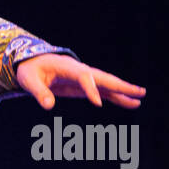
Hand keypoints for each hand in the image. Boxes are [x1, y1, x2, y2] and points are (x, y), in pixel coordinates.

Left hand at [14, 54, 145, 109]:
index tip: (98, 104)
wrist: (31, 62)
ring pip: (107, 85)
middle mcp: (80, 71)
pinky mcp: (84, 86)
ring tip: (140, 99)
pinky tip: (131, 103)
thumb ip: (39, 92)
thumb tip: (48, 106)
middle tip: (139, 92)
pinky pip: (104, 91)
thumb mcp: (29, 80)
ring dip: (124, 91)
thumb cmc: (29, 69)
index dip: (91, 89)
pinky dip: (117, 97)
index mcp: (67, 67)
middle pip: (103, 78)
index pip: (83, 77)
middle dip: (120, 85)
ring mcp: (84, 78)